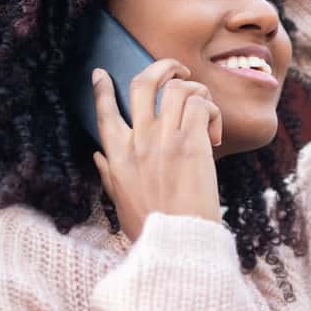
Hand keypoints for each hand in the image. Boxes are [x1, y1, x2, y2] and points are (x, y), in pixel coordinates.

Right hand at [91, 59, 223, 242]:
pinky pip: (200, 105)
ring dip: (194, 88)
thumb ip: (108, 174)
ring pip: (177, 88)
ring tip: (204, 103)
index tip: (101, 73)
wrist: (178, 242)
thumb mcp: (119, 201)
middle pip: (143, 83)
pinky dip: (210, 110)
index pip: (104, 111)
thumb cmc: (151, 227)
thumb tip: (97, 156)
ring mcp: (165, 139)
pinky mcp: (193, 143)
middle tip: (177, 70)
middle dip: (161, 67)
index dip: (102, 88)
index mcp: (117, 154)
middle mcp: (138, 140)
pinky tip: (214, 131)